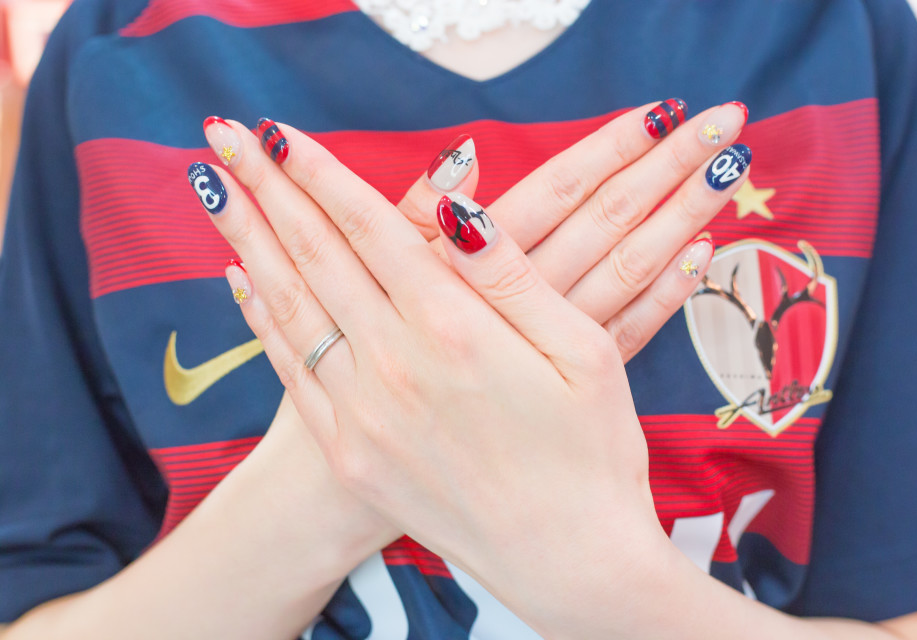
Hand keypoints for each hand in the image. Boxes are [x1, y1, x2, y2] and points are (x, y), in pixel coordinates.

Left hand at [195, 107, 750, 633]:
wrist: (569, 564)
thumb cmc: (593, 455)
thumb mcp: (584, 352)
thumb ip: (512, 275)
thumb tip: (456, 205)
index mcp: (457, 332)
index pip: (373, 230)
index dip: (323, 176)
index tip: (282, 135)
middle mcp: (396, 368)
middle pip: (318, 257)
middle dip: (268, 189)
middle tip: (225, 138)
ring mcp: (365, 416)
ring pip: (292, 308)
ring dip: (250, 243)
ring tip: (216, 194)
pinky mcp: (354, 456)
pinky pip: (291, 373)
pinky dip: (262, 321)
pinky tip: (243, 282)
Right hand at [372, 101, 748, 359]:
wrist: (412, 439)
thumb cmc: (397, 344)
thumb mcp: (393, 274)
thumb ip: (420, 216)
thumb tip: (461, 155)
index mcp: (484, 260)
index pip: (560, 191)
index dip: (611, 149)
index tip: (661, 113)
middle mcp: (531, 293)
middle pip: (609, 219)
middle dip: (668, 166)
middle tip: (722, 123)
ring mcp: (561, 335)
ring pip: (633, 266)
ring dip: (683, 215)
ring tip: (728, 171)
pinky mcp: (578, 372)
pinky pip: (635, 328)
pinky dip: (670, 291)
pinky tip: (703, 253)